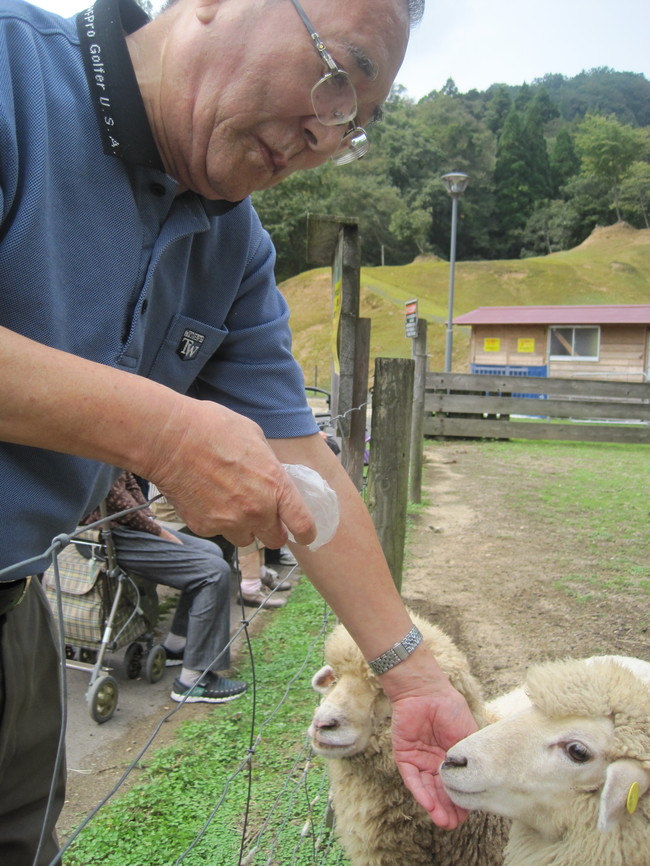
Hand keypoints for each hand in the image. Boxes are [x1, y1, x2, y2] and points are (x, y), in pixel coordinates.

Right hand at [145, 399, 316, 549]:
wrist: (171, 439)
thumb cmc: (213, 429)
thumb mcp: (255, 437)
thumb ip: (269, 465)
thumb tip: (272, 476)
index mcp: (276, 486)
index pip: (302, 524)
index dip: (305, 533)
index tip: (303, 535)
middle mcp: (257, 510)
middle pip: (274, 540)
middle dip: (271, 529)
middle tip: (262, 515)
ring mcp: (230, 522)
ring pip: (245, 538)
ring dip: (242, 526)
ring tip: (228, 501)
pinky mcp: (204, 527)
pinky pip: (218, 531)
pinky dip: (215, 520)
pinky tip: (205, 497)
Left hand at [391, 687, 477, 827]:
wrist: (426, 691)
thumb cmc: (449, 708)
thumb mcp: (466, 735)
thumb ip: (467, 758)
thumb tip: (473, 783)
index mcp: (450, 759)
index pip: (455, 785)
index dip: (461, 801)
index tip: (468, 816)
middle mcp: (434, 763)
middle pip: (440, 791)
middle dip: (447, 809)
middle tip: (454, 824)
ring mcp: (419, 760)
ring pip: (426, 789)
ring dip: (434, 805)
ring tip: (443, 820)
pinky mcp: (404, 756)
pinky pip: (411, 778)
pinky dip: (419, 791)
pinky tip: (428, 804)